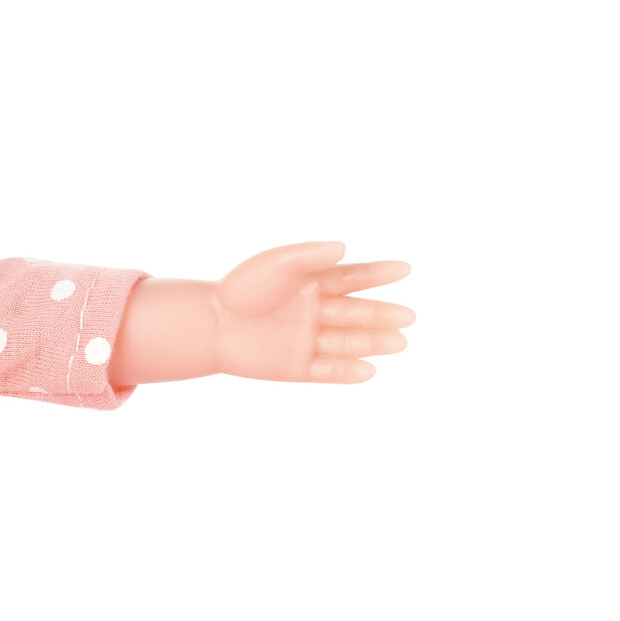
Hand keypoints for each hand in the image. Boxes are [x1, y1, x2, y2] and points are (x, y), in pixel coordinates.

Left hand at [212, 241, 412, 382]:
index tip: (404, 269)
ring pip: (348, 342)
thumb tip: (344, 249)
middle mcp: (316, 311)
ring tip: (399, 342)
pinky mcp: (297, 367)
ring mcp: (309, 340)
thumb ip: (309, 256)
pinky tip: (369, 371)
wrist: (210, 323)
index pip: (353, 278)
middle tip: (409, 317)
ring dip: (373, 342)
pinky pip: (328, 371)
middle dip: (382, 315)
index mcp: (314, 282)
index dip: (378, 274)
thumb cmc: (241, 288)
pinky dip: (348, 372)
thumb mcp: (276, 264)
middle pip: (356, 312)